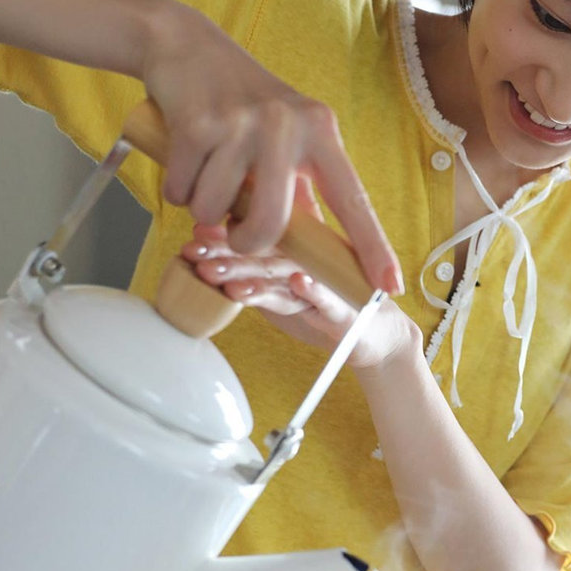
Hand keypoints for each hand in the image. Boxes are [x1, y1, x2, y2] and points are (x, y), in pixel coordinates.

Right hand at [141, 3, 401, 294]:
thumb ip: (300, 186)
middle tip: (235, 234)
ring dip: (203, 210)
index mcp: (320, 132)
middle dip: (247, 243)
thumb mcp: (285, 134)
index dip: (372, 247)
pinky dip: (178, 189)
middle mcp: (288, 126)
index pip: (353, 200)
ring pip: (216, 212)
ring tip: (206, 175)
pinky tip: (184, 158)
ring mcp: (242, 124)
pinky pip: (182, 193)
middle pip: (271, 225)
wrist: (184, 45)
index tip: (391, 285)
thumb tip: (310, 247)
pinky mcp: (196, 124)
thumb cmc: (240, 102)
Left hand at [182, 224, 420, 373]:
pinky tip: (297, 282)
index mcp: (296, 250)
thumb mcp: (286, 284)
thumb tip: (216, 243)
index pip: (256, 236)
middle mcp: (311, 260)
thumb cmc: (326, 306)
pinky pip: (327, 299)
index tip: (195, 232)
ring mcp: (329, 282)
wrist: (376, 337)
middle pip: (265, 253)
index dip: (225, 233)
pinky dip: (313, 290)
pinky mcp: (345, 309)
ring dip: (257, 276)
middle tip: (197, 253)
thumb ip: (258, 267)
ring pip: (288, 277)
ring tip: (228, 280)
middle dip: (228, 254)